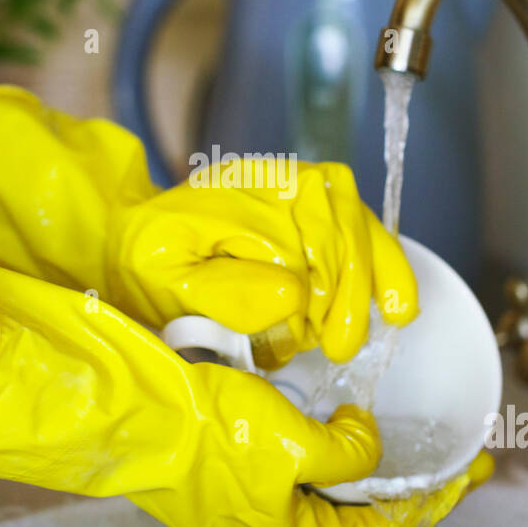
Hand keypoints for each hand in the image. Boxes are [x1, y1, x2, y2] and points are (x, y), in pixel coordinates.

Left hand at [0, 86, 417, 363]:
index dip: (323, 279)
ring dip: (376, 278)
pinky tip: (397, 305)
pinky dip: (384, 266)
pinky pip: (361, 230)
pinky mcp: (309, 212)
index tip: (315, 330)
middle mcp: (275, 181)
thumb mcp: (165, 283)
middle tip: (342, 346)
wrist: (130, 244)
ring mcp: (296, 192)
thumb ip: (224, 292)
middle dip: (351, 289)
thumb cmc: (144, 265)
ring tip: (382, 326)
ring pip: (360, 222)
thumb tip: (292, 297)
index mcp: (240, 190)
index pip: (306, 225)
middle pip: (342, 221)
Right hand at [0, 251, 483, 526]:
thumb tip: (363, 443)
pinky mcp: (215, 473)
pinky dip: (316, 451)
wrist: (125, 413)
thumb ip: (344, 452)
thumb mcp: (293, 442)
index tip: (471, 474)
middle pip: (351, 517)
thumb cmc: (205, 433)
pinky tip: (322, 420)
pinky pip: (283, 470)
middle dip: (400, 488)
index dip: (433, 502)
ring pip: (315, 493)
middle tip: (442, 460)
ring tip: (388, 443)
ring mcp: (238, 504)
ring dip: (356, 471)